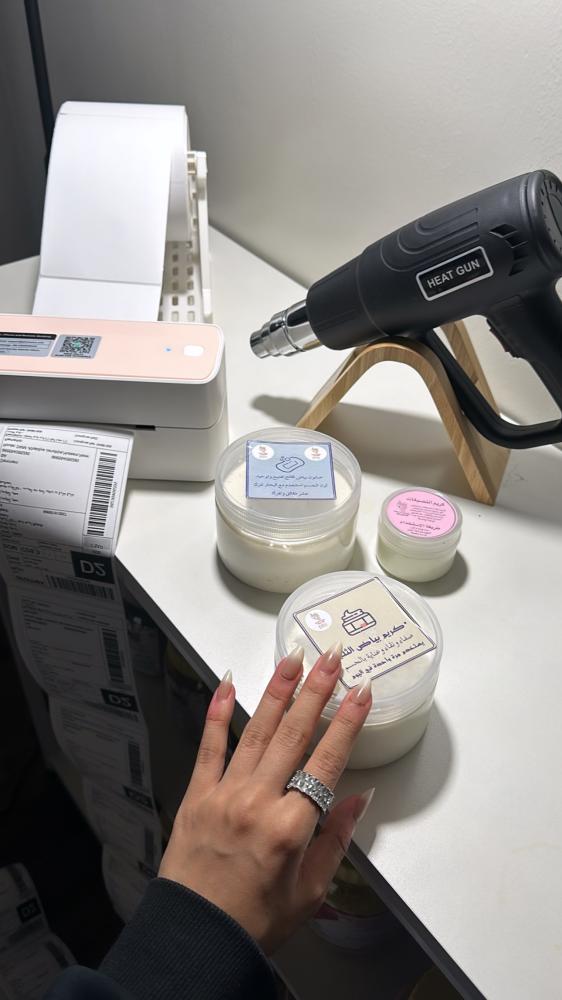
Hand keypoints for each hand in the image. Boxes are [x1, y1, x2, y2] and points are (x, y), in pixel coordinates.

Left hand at [159, 644, 373, 953]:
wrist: (197, 938)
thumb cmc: (257, 920)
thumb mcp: (311, 889)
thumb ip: (336, 839)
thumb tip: (359, 798)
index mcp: (291, 827)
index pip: (327, 761)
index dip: (347, 722)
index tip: (362, 691)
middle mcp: (258, 801)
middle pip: (293, 734)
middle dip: (316, 691)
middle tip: (332, 657)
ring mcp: (224, 793)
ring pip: (256, 730)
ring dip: (276, 691)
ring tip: (292, 658)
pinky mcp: (197, 794)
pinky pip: (209, 747)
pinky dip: (217, 713)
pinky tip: (226, 683)